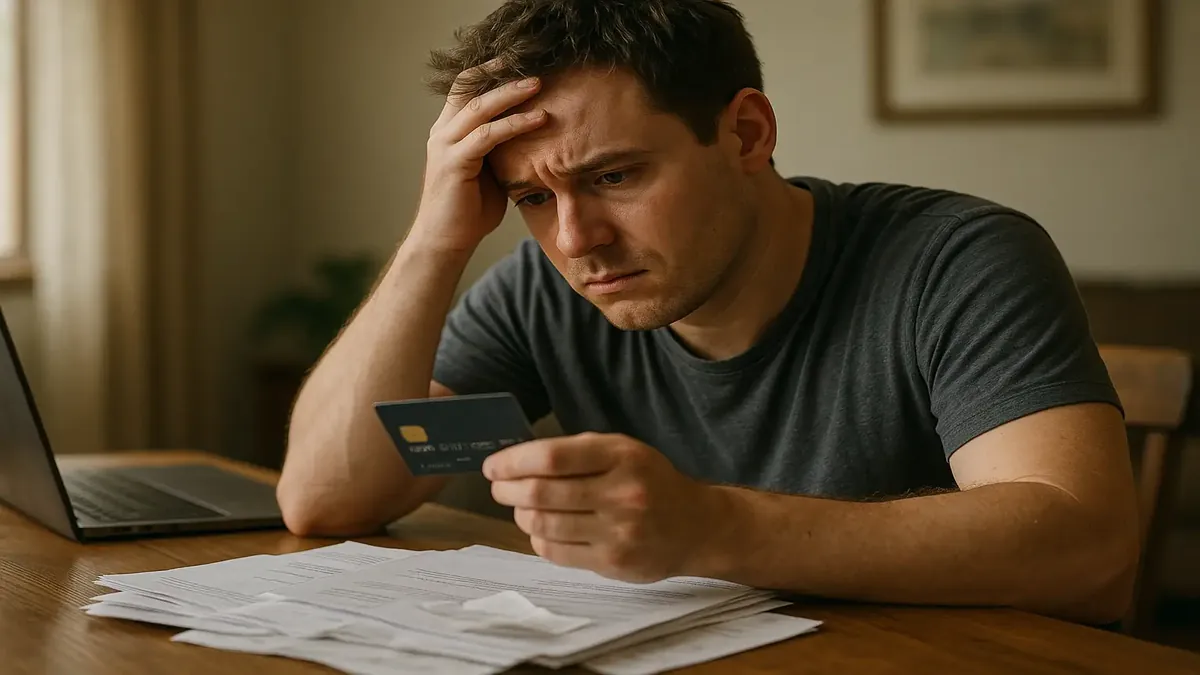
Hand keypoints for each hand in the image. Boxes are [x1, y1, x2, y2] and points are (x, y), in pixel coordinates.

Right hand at [412, 64, 547, 252]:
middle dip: (503, 71)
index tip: (523, 60)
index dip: (492, 70)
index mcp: (449, 131)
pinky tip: (539, 119)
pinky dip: (515, 124)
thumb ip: (501, 150)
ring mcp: (445, 145)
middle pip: (470, 86)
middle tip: (535, 61)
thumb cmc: (469, 211)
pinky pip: (487, 136)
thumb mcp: (490, 171)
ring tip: (540, 83)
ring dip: (512, 93)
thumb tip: (534, 136)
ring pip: (480, 107)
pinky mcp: (453, 163)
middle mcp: (442, 132)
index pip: (467, 87)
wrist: (445, 243)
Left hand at [483, 432, 730, 582]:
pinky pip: (555, 552)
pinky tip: (542, 528)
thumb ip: (577, 452)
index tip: (493, 465)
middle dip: (508, 489)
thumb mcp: (624, 451)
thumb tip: (517, 460)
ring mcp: (618, 532)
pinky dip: (538, 538)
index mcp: (622, 456)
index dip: (513, 461)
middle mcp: (621, 493)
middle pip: (541, 493)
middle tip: (498, 487)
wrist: (697, 526)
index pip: (552, 457)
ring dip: (520, 514)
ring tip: (521, 507)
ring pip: (544, 524)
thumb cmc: (651, 481)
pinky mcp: (612, 562)